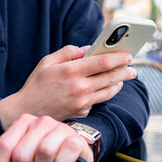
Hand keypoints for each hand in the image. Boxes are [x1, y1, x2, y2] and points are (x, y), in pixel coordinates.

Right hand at [0, 45, 135, 128]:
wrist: (27, 111)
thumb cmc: (37, 84)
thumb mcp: (47, 61)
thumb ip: (68, 52)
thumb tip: (88, 49)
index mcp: (71, 71)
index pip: (103, 62)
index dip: (119, 57)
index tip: (128, 54)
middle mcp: (79, 88)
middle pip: (111, 77)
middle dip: (126, 71)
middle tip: (133, 68)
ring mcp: (82, 102)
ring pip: (109, 92)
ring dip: (119, 83)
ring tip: (124, 78)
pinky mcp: (82, 112)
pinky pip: (98, 101)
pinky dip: (104, 94)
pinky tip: (107, 88)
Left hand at [0, 114, 92, 161]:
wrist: (74, 157)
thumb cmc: (44, 160)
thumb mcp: (22, 158)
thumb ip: (3, 160)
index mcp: (24, 122)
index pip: (4, 145)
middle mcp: (42, 121)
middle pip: (21, 153)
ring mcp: (60, 128)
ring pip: (44, 151)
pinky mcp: (76, 140)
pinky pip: (64, 156)